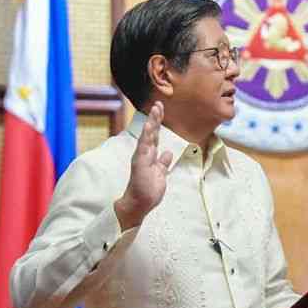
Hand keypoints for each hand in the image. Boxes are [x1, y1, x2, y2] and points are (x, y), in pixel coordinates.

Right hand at [114, 102, 172, 230]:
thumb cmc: (148, 190)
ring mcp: (142, 157)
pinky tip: (149, 126)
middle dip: (155, 118)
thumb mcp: (160, 174)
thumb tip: (167, 153)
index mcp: (150, 156)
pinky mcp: (140, 163)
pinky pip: (144, 147)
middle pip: (151, 132)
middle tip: (159, 104)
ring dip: (151, 122)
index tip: (160, 110)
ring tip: (155, 109)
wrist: (140, 203)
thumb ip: (162, 163)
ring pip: (147, 136)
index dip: (157, 123)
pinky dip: (146, 136)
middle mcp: (145, 154)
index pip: (154, 136)